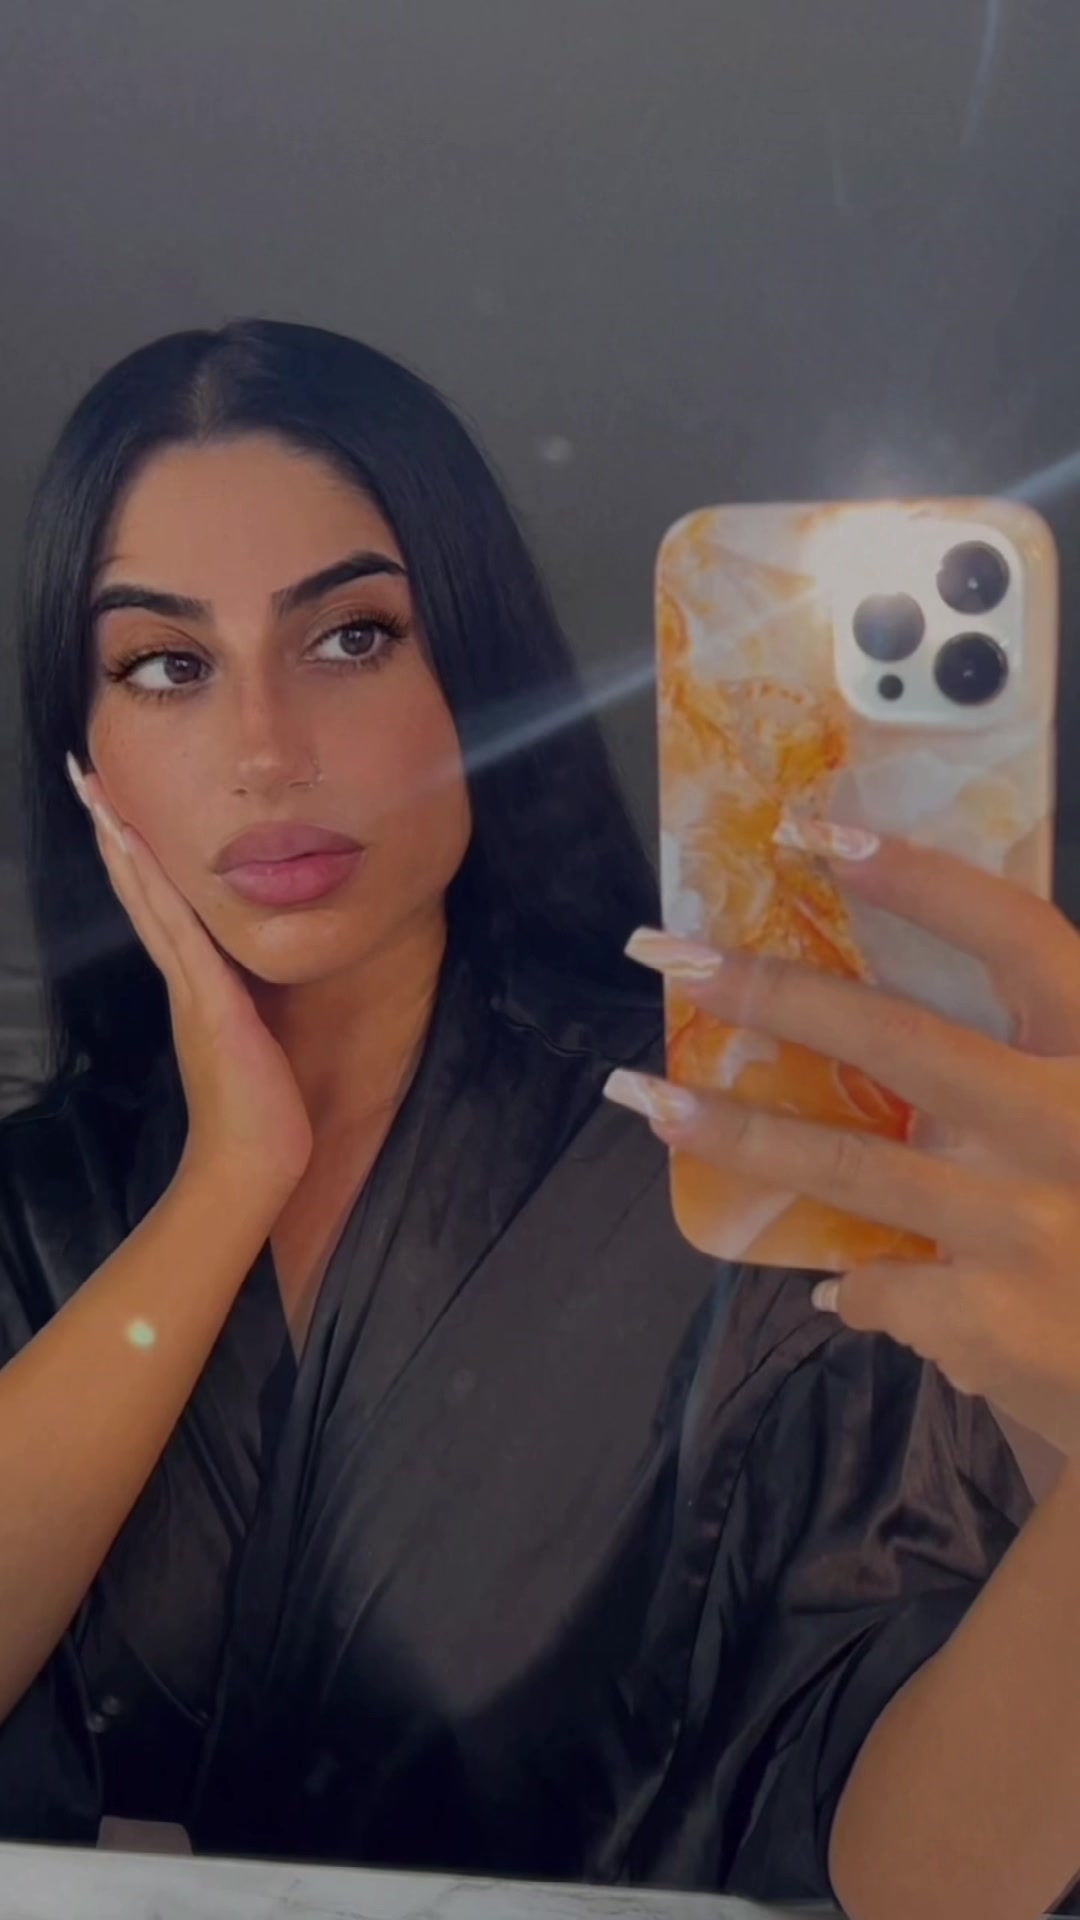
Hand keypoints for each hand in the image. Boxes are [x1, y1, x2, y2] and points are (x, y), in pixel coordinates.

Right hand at [67, 756, 312, 1206]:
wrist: (254, 1165)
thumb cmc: (262, 1110)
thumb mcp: (257, 1034)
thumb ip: (246, 999)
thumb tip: (254, 975)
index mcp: (194, 982)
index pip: (158, 903)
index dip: (135, 852)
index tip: (114, 803)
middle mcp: (182, 978)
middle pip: (139, 889)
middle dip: (112, 829)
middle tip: (83, 774)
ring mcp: (190, 987)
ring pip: (150, 901)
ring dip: (123, 845)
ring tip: (96, 794)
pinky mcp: (210, 1002)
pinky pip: (180, 933)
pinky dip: (156, 891)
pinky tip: (137, 852)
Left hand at [607, 826, 1079, 1458]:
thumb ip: (1031, 1065)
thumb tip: (890, 1026)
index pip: (1015, 935)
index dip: (919, 878)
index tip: (818, 833)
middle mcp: (1071, 1126)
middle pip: (895, 1037)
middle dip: (771, 992)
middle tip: (673, 959)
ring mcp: (1028, 1226)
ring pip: (844, 1163)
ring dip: (734, 1131)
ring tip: (651, 1101)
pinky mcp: (992, 1319)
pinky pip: (875, 1285)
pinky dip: (850, 1286)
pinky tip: (838, 1290)